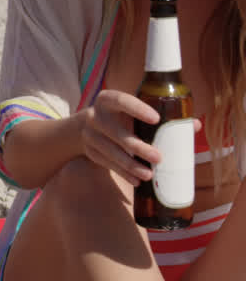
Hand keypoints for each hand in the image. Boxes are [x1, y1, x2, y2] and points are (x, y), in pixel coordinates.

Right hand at [78, 89, 198, 186]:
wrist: (85, 127)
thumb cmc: (120, 117)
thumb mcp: (132, 111)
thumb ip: (160, 116)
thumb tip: (194, 124)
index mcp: (108, 100)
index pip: (121, 100)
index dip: (137, 109)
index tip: (157, 119)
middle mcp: (95, 116)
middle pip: (116, 132)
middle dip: (138, 147)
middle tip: (159, 158)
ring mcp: (89, 134)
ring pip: (110, 152)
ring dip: (130, 165)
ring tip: (149, 175)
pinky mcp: (89, 151)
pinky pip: (107, 164)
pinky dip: (123, 173)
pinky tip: (136, 180)